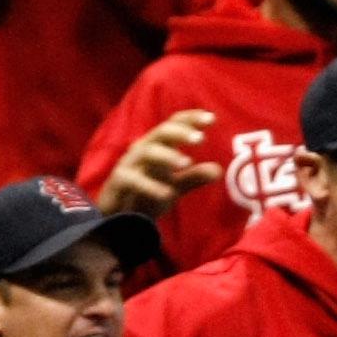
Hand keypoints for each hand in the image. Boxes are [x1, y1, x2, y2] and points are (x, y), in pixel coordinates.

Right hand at [98, 112, 219, 215]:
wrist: (118, 217)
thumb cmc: (145, 195)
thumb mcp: (174, 186)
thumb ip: (193, 177)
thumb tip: (218, 170)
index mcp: (156, 147)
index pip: (172, 125)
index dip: (190, 119)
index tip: (211, 118)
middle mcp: (142, 151)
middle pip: (160, 133)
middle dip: (180, 133)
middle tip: (201, 139)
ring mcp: (128, 165)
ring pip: (146, 152)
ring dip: (166, 155)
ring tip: (186, 163)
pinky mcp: (118, 182)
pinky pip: (133, 180)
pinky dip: (150, 186)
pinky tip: (168, 195)